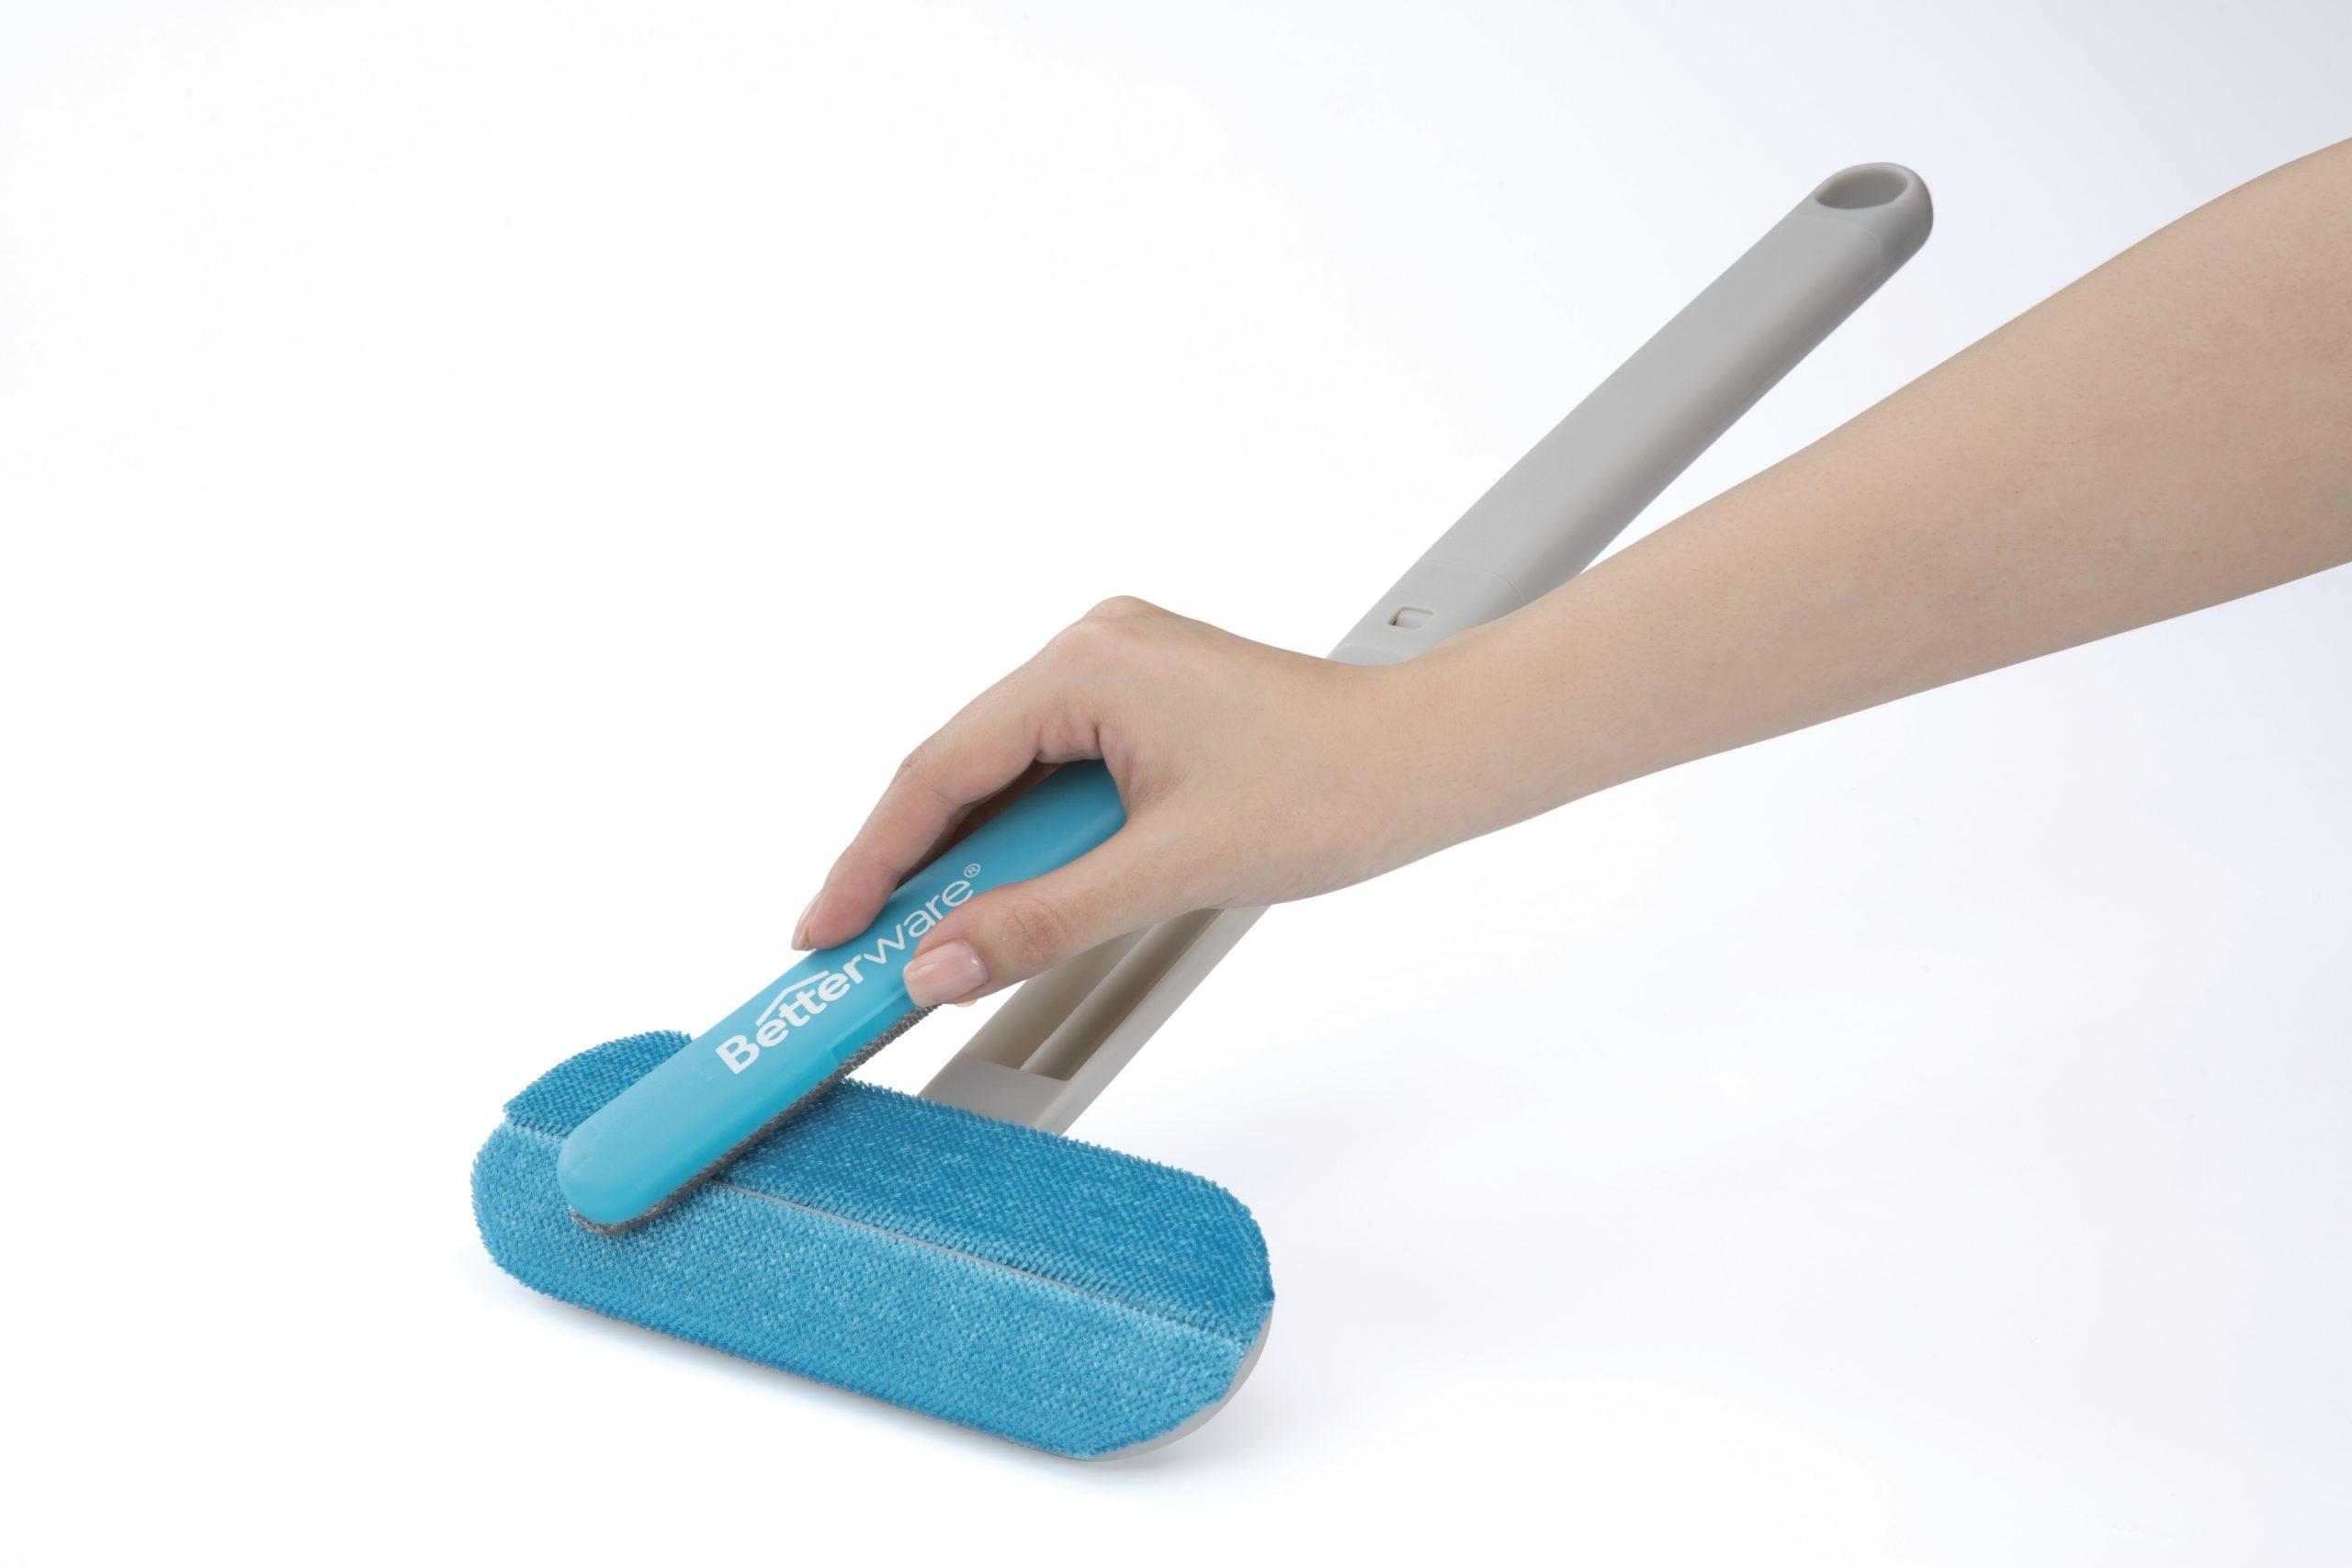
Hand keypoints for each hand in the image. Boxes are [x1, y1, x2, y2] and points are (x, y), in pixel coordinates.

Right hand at [791, 597, 1452, 1006]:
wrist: (1426, 761)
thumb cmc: (1330, 790)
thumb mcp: (1169, 871)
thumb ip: (1042, 921)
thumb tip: (941, 966)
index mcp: (1085, 665)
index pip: (940, 770)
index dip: (870, 860)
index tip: (823, 930)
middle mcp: (1090, 651)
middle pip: (962, 771)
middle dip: (912, 870)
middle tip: (855, 954)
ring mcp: (1117, 674)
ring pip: (1006, 779)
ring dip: (972, 863)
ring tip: (926, 944)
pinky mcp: (1141, 706)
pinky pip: (1052, 776)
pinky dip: (1027, 843)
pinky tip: (1007, 902)